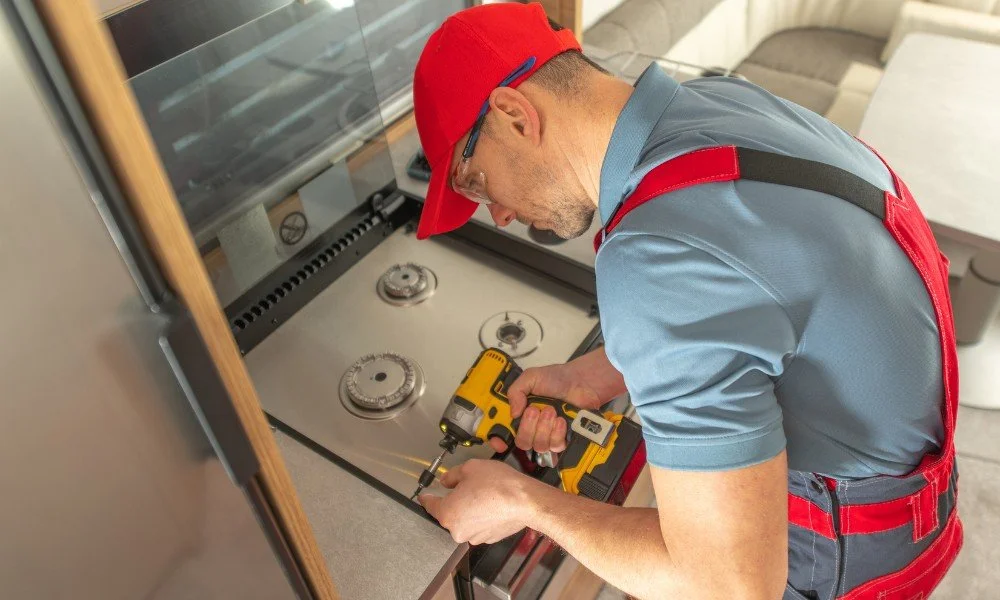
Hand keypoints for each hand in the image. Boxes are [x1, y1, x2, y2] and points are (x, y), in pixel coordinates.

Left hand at [418, 459, 540, 544]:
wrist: (525, 501)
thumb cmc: (499, 485)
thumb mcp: (469, 468)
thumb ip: (452, 475)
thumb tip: (447, 480)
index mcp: (448, 513)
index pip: (430, 505)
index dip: (427, 497)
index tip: (425, 496)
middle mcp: (458, 530)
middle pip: (449, 513)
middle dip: (455, 500)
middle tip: (468, 486)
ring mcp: (475, 536)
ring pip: (465, 520)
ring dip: (469, 509)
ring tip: (484, 493)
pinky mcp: (489, 538)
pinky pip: (479, 525)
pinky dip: (482, 516)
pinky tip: (491, 503)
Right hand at [494, 348, 624, 453]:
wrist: (582, 383)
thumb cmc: (558, 378)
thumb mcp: (531, 377)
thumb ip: (516, 391)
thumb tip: (512, 413)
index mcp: (520, 412)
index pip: (503, 431)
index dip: (498, 439)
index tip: (500, 441)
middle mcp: (531, 426)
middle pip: (521, 442)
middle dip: (528, 427)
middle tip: (536, 411)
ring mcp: (546, 433)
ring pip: (538, 446)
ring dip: (545, 428)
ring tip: (552, 411)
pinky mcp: (561, 438)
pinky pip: (555, 446)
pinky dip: (557, 433)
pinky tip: (561, 420)